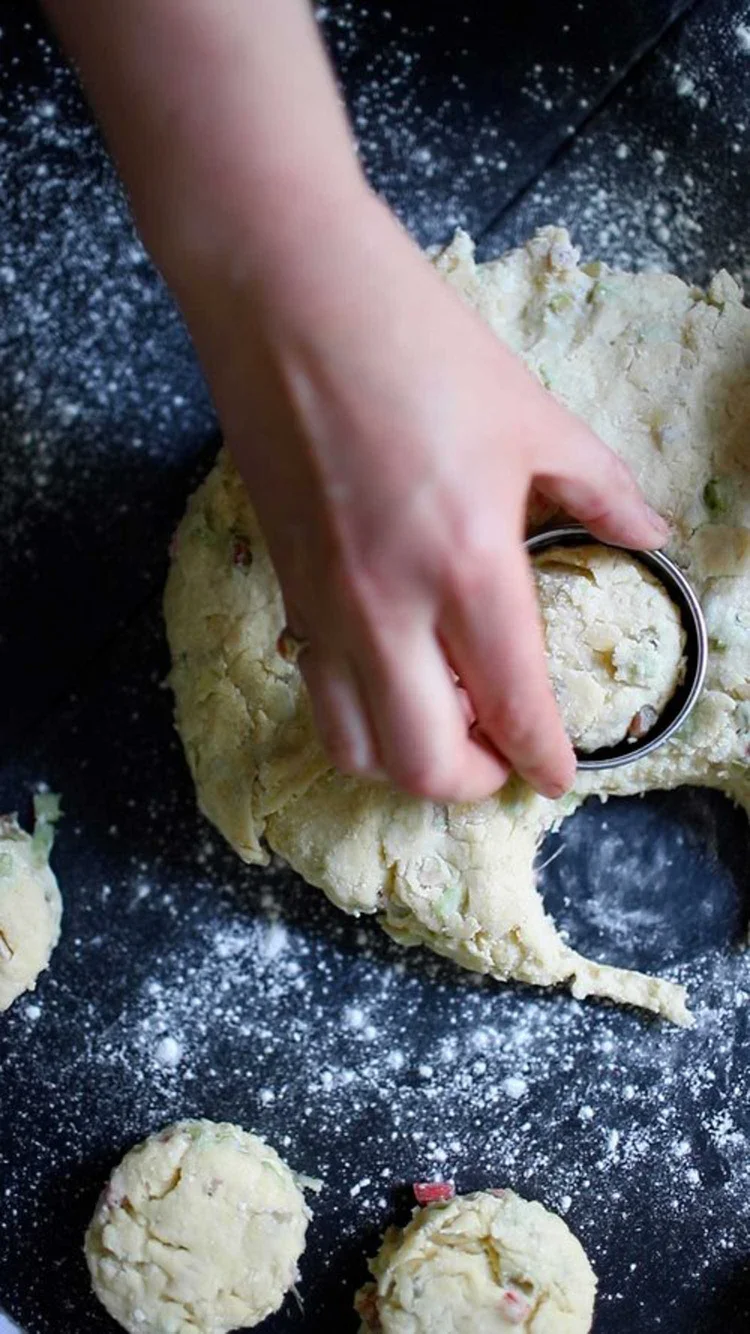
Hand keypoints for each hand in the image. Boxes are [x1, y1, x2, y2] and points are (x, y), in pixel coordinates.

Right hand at [183, 191, 667, 803]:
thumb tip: (649, 532)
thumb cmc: (414, 342)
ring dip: (407, 760)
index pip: (512, 708)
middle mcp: (386, 609)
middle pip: (424, 765)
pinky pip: (317, 690)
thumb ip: (598, 488)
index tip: (560, 776)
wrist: (284, 295)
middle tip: (503, 756)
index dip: (544, 760)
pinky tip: (392, 670)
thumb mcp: (530, 413)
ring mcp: (322, 605)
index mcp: (467, 566)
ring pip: (355, 747)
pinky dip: (360, 712)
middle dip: (474, 783)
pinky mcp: (282, 587)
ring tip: (445, 724)